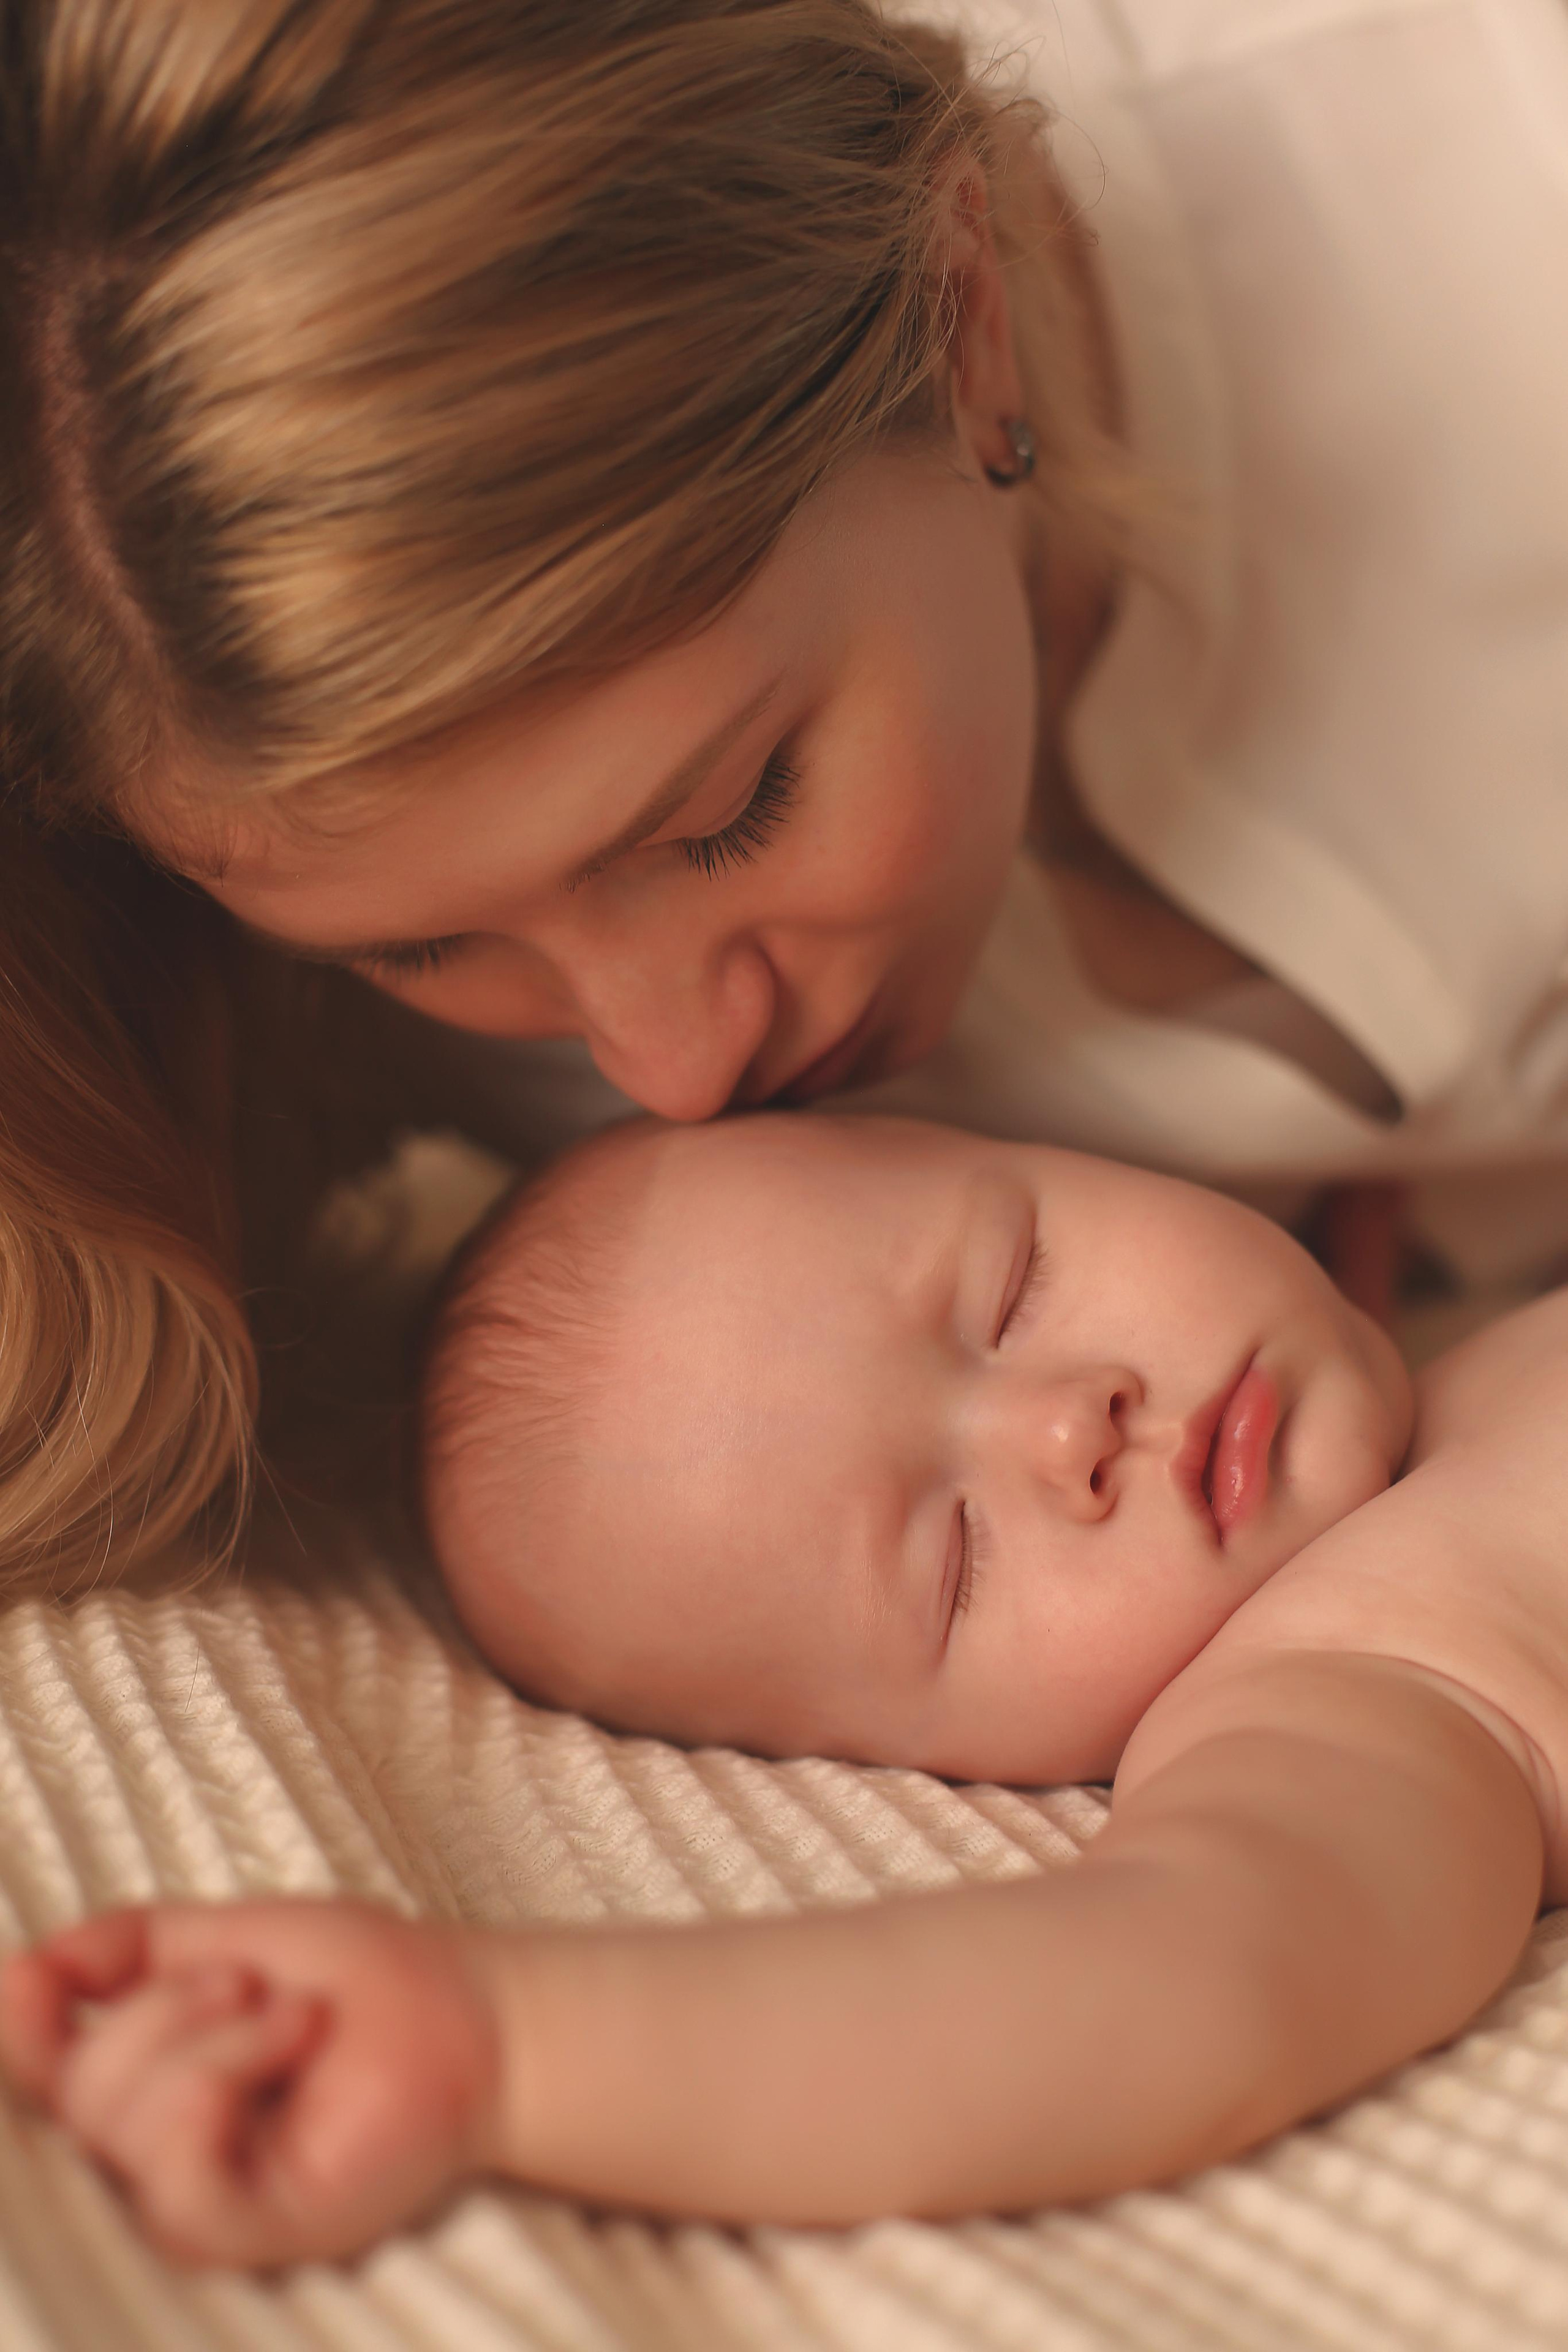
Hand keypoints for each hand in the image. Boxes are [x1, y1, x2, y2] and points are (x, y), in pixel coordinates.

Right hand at [0, 1900, 500, 2266]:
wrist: (462, 2010)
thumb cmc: (355, 1980)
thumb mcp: (226, 1935)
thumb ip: (126, 1946)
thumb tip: (26, 1960)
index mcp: (142, 2090)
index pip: (38, 2079)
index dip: (19, 2028)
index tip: (36, 1975)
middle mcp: (157, 2157)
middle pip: (80, 2092)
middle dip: (163, 2007)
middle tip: (251, 1981)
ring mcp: (205, 2202)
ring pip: (127, 2128)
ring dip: (215, 2036)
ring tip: (296, 2017)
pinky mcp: (258, 2233)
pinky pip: (181, 2193)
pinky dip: (215, 2096)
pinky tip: (283, 2050)